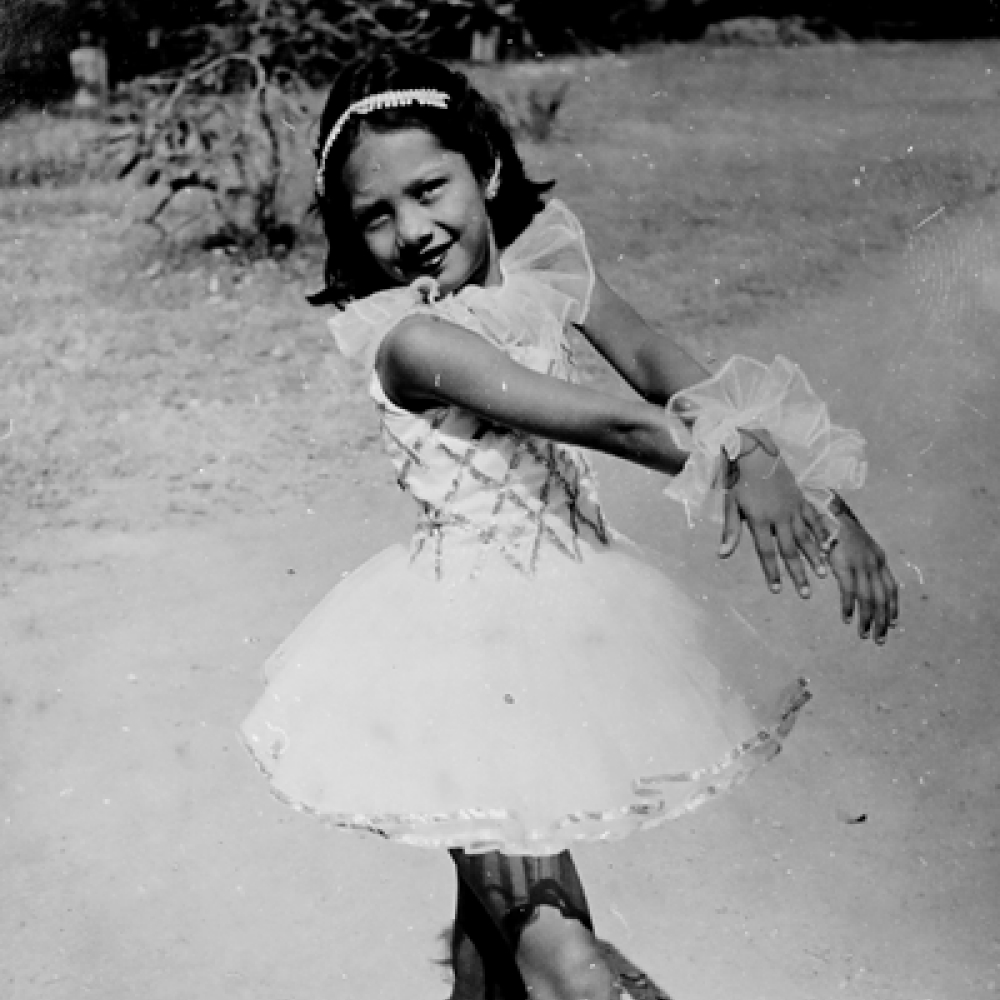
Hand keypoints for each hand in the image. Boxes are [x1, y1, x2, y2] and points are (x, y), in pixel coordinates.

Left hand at [719, 430, 829, 597]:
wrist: (756, 451)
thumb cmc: (739, 479)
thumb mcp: (730, 504)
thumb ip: (730, 531)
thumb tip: (723, 554)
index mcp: (760, 520)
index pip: (767, 552)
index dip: (772, 572)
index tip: (777, 590)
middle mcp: (780, 516)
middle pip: (790, 550)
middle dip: (798, 573)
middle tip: (806, 594)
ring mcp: (793, 508)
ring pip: (806, 537)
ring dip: (814, 557)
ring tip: (823, 574)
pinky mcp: (801, 499)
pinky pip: (814, 519)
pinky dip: (822, 533)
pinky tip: (829, 546)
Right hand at [824, 494, 898, 643]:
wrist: (829, 512)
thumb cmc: (840, 529)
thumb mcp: (859, 545)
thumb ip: (864, 561)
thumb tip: (867, 578)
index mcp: (879, 559)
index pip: (892, 589)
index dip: (893, 608)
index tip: (893, 624)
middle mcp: (874, 563)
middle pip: (883, 599)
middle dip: (883, 621)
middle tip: (880, 639)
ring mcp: (860, 565)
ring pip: (869, 599)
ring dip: (868, 619)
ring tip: (864, 635)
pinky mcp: (844, 565)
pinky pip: (850, 592)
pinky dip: (849, 607)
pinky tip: (847, 618)